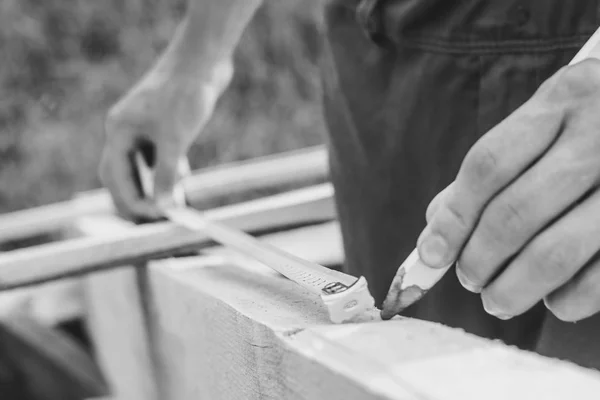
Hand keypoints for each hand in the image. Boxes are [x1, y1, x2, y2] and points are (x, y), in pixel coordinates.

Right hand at [99, 62, 232, 221]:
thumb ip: (167, 176)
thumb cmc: (185, 94)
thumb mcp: (176, 139)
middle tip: (154, 223)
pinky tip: (183, 181)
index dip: (131, 202)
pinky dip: (168, 172)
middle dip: (137, 200)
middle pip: (122, 175)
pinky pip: (159, 157)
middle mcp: (126, 130)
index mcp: (119, 131)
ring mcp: (144, 128)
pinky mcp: (163, 126)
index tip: (151, 221)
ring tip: (171, 207)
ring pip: (142, 168)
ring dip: (154, 188)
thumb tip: (163, 210)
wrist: (204, 61)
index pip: (115, 176)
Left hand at [419, 59, 599, 321]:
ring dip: (514, 288)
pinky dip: (569, 300)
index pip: (488, 165)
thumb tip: (436, 228)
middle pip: (514, 212)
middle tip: (468, 279)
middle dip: (478, 258)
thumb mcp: (548, 124)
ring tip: (497, 300)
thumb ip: (492, 171)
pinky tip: (554, 302)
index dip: (454, 218)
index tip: (430, 256)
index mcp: (565, 98)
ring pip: (555, 251)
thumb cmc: (594, 128)